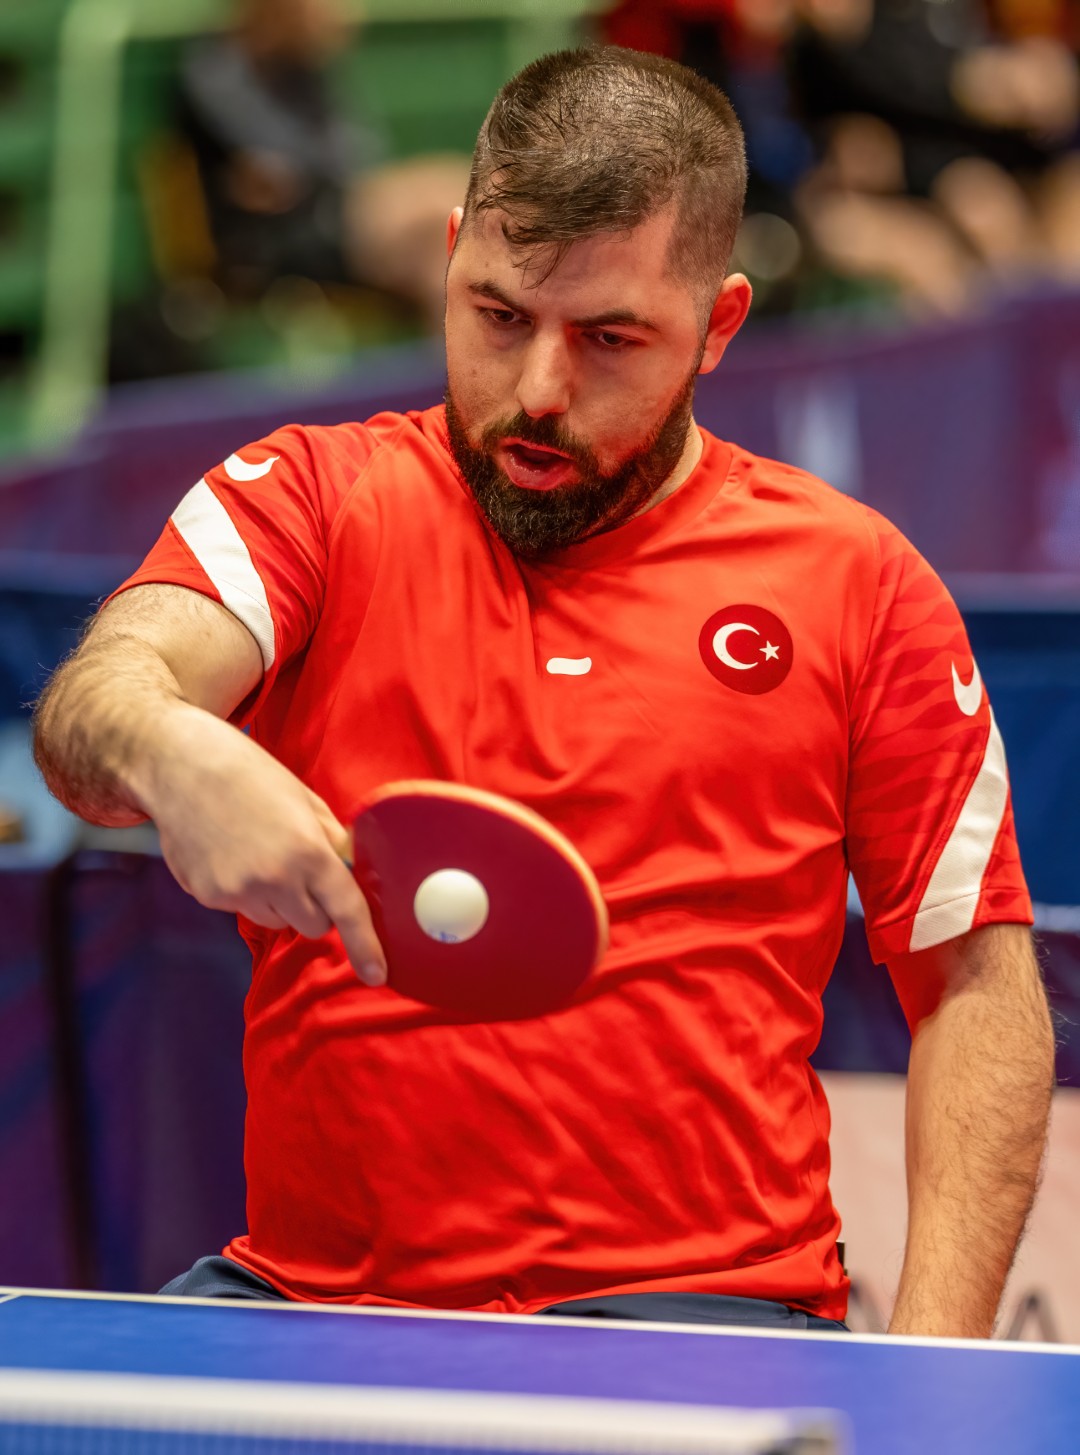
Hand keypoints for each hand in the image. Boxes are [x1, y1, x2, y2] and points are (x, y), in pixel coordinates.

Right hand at [135, 704, 386, 985]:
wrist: (179, 766)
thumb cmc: (249, 774)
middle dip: (316, 908)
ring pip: (277, 921)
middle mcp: (274, 880)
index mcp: (308, 852)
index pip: (347, 911)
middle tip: (302, 871)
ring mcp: (236, 893)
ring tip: (260, 854)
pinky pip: (242, 909)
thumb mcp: (305, 800)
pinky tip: (232, 854)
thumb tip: (353, 871)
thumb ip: (334, 841)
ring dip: (280, 901)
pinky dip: (246, 892)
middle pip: (313, 926)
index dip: (365, 947)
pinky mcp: (208, 897)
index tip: (377, 974)